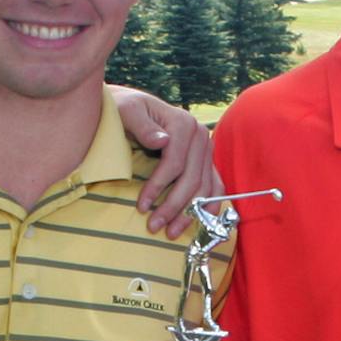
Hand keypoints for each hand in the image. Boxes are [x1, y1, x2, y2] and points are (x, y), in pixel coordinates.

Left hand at [109, 86, 217, 238]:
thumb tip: (162, 141)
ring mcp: (207, 149)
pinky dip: (210, 206)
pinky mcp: (207, 160)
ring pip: (205, 188)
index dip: (159, 187)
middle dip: (174, 207)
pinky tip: (200, 223)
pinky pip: (215, 186)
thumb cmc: (125, 110)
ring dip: (190, 214)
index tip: (141, 207)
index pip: (175, 163)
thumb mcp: (127, 111)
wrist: (132, 107)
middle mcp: (201, 136)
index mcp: (184, 123)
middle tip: (154, 227)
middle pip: (192, 179)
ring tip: (170, 233)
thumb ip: (142, 125)